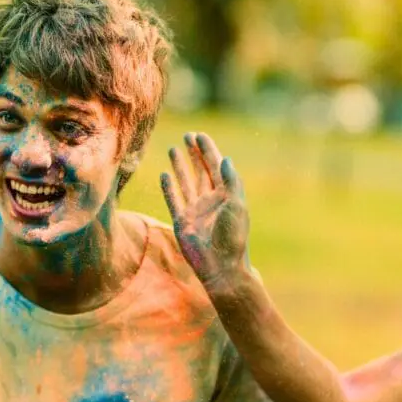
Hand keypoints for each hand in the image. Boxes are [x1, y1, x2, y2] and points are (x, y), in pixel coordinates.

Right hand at [160, 132, 249, 292]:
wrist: (220, 266)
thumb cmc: (233, 237)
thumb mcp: (236, 206)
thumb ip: (231, 182)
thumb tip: (225, 159)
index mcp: (226, 196)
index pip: (216, 167)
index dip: (208, 151)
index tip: (200, 136)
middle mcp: (210, 200)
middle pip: (201, 171)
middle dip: (195, 153)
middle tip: (188, 135)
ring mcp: (195, 210)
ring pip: (186, 182)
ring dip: (180, 166)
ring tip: (173, 149)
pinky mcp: (182, 221)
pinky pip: (174, 200)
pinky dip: (169, 187)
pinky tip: (164, 174)